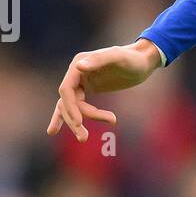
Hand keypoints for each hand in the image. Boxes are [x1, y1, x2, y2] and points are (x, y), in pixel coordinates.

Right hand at [45, 39, 162, 142]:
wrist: (142, 61)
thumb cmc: (132, 58)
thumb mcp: (117, 57)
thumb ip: (98, 60)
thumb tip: (78, 66)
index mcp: (79, 63)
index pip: (67, 90)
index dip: (71, 107)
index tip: (79, 123)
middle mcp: (76, 72)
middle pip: (68, 100)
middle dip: (74, 119)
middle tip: (84, 138)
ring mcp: (80, 81)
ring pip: (70, 105)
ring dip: (74, 123)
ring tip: (83, 138)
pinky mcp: (87, 89)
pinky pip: (75, 105)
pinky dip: (67, 117)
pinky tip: (53, 130)